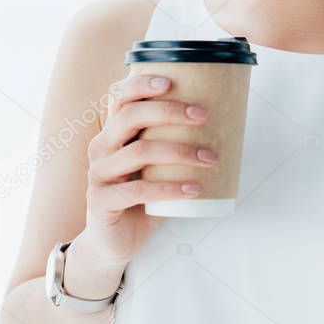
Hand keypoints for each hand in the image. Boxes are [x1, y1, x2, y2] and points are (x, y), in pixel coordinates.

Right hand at [83, 73, 217, 266]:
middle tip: (203, 116)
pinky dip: (170, 188)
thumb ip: (173, 144)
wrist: (114, 241)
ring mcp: (99, 174)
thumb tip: (225, 123)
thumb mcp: (155, 165)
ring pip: (139, 151)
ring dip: (180, 151)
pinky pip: (137, 190)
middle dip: (169, 111)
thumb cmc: (141, 196)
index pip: (119, 97)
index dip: (141, 84)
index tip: (171, 82)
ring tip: (210, 158)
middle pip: (130, 116)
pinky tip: (194, 189)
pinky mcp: (101, 202)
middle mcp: (101, 146)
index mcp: (113, 131)